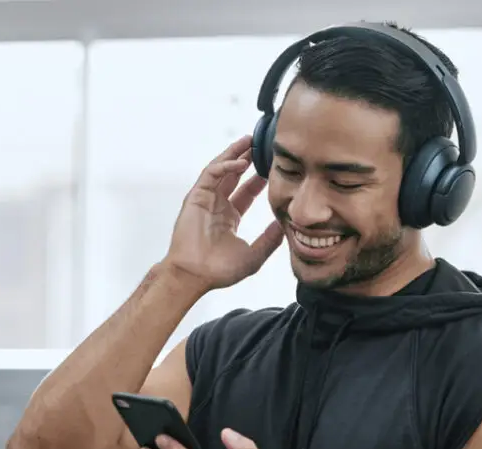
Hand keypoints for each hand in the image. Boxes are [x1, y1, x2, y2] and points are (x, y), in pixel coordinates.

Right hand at [162, 135, 284, 291]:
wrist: (195, 275)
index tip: (274, 167)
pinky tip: (241, 162)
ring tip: (249, 140)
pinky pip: (211, 174)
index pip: (247, 192)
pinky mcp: (195, 197)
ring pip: (221, 169)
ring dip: (234, 154)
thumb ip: (270, 240)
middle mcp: (217, 205)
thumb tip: (287, 225)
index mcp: (229, 217)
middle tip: (262, 144)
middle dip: (247, 159)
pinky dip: (225, 165)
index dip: (259, 178)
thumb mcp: (254, 255)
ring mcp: (205, 200)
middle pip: (233, 175)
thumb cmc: (219, 270)